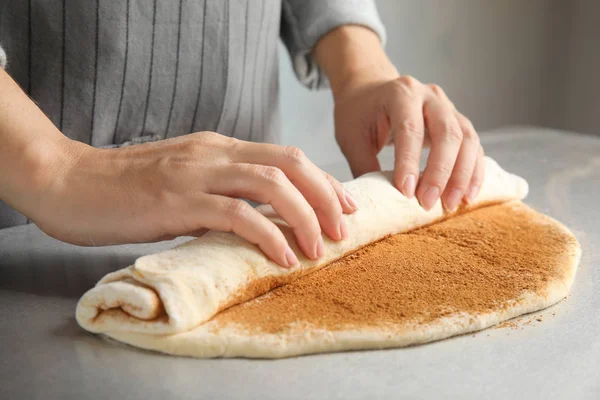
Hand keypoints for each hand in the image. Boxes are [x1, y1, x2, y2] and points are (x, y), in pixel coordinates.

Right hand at [32, 132, 357, 267]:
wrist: (69, 181)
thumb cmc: (124, 187)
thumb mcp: (183, 179)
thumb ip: (219, 189)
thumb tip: (258, 216)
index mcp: (218, 147)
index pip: (285, 155)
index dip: (322, 180)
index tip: (343, 206)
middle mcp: (214, 154)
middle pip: (290, 162)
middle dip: (326, 195)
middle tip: (343, 228)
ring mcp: (196, 174)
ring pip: (272, 184)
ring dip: (305, 216)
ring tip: (320, 247)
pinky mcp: (177, 201)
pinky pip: (237, 214)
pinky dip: (268, 234)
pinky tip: (283, 256)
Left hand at [314, 26, 483, 211]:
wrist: (369, 90)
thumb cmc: (358, 114)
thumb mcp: (352, 138)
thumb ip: (364, 167)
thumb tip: (378, 203)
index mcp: (400, 93)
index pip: (410, 128)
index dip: (409, 162)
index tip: (406, 193)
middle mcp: (429, 96)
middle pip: (447, 132)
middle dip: (440, 172)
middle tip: (428, 203)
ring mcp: (447, 107)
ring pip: (466, 139)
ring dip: (462, 175)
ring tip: (451, 204)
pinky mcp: (457, 121)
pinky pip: (473, 146)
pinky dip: (473, 172)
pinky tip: (468, 196)